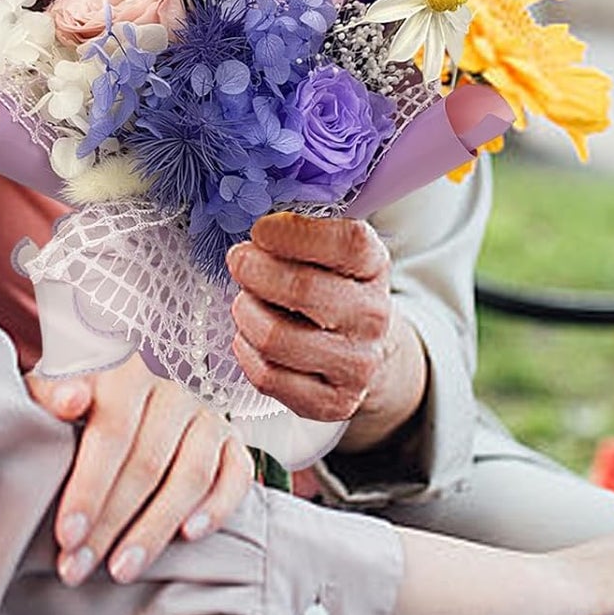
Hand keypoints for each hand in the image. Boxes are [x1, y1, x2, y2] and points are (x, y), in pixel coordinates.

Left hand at [25, 352, 252, 586]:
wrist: (136, 383)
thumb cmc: (90, 393)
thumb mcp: (60, 384)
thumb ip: (53, 392)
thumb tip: (69, 400)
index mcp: (130, 370)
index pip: (112, 430)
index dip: (89, 486)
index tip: (67, 536)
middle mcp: (175, 387)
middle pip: (147, 463)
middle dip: (111, 523)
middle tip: (79, 566)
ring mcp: (209, 414)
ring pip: (191, 476)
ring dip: (156, 528)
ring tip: (122, 568)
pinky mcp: (232, 441)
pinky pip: (236, 476)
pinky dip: (217, 508)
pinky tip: (189, 536)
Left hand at [227, 212, 426, 444]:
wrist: (364, 347)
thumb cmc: (332, 285)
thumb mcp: (329, 247)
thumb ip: (299, 228)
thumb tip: (248, 211)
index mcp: (374, 266)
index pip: (345, 243)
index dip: (293, 233)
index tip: (261, 229)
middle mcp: (372, 316)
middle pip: (302, 290)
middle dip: (254, 270)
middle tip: (239, 261)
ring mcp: (357, 364)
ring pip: (276, 338)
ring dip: (245, 312)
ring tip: (244, 300)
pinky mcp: (333, 402)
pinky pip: (268, 377)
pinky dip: (246, 351)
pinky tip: (249, 336)